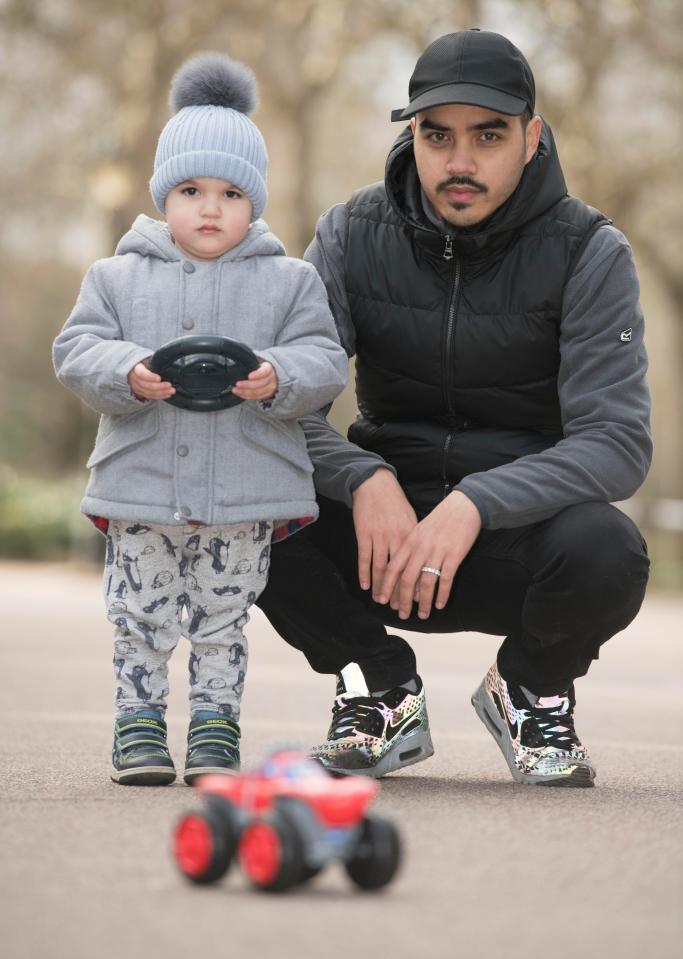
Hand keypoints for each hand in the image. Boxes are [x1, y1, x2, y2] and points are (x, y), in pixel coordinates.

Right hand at [127, 359, 174, 400]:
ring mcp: (137, 387)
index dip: (150, 377)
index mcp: (136, 368)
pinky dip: (159, 396)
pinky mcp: (140, 393)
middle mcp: (134, 378)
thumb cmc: (144, 363)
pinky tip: (167, 394)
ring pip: (149, 392)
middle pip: (146, 385)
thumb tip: (166, 361)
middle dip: (159, 386)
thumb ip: (155, 361)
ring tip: (171, 390)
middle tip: (169, 385)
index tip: (159, 378)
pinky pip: (150, 396)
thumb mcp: (148, 359)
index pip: (141, 373)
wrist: (136, 368)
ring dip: (161, 392)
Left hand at [232, 361, 277, 400]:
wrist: (270, 372)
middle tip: (237, 384)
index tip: (249, 376)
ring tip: (235, 390)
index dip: (257, 375)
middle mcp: (271, 378)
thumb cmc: (260, 366)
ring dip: (245, 392)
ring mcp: (270, 387)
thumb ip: (249, 361)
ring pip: (258, 392)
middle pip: (260, 384)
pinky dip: (247, 396)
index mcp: (269, 368)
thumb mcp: (256, 360)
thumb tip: (237, 360)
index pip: (265, 372)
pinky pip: (257, 397)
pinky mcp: (267, 394)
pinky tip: (240, 393)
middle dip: (247, 385)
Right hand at [352, 468, 416, 598]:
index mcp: (411, 536)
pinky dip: (365, 574)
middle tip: (400, 609)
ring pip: (381, 568)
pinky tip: (365, 586)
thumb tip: (422, 560)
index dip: (417, 585)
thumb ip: (415, 540)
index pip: (416, 566)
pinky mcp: (364, 534)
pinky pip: (365, 558)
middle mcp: (397, 538)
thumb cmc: (395, 502)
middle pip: (400, 572)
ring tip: (382, 602)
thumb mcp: (411, 519)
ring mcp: (380, 536)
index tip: (418, 601)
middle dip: (400, 593)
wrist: (375, 485)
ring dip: (381, 588)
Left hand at [377, 490, 481, 619]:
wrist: (463, 505)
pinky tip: (440, 604)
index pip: (392, 568)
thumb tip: (403, 572)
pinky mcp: (454, 555)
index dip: (386, 586)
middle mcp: (420, 548)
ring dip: (424, 602)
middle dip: (403, 600)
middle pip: (407, 580)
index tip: (383, 601)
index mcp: (409, 541)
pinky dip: (442, 594)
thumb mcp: (419, 530)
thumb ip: (410, 549)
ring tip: (423, 615)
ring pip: (426, 583)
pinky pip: (446, 579)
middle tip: (402, 615)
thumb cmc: (441, 519)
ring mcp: (437, 552)